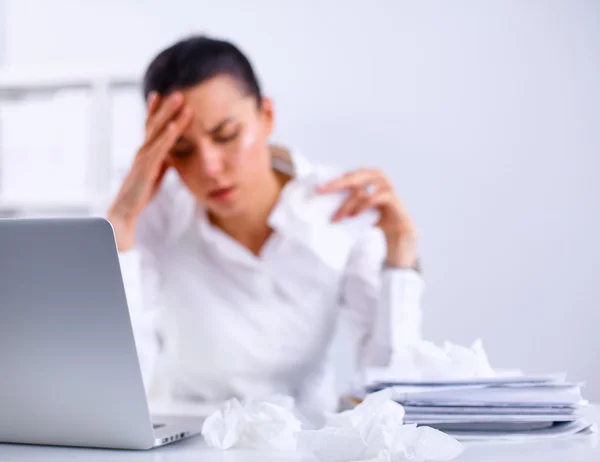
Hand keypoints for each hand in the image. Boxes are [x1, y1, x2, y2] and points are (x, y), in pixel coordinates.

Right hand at [107, 91, 192, 250]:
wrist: (126, 209)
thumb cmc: (141, 191)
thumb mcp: (156, 172)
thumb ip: (163, 160)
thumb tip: (173, 154)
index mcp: (146, 150)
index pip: (151, 126)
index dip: (157, 110)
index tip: (163, 93)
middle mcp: (143, 149)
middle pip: (155, 122)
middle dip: (166, 105)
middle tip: (178, 89)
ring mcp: (144, 156)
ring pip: (157, 131)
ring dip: (169, 114)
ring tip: (180, 99)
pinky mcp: (147, 167)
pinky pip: (159, 149)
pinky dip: (167, 136)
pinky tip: (174, 125)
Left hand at [317, 169, 417, 267]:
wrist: (398, 231)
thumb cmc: (377, 216)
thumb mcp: (359, 206)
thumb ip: (347, 200)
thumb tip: (323, 201)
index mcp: (369, 175)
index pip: (348, 174)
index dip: (333, 180)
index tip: (318, 188)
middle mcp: (378, 176)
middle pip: (353, 177)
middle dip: (336, 184)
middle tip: (322, 192)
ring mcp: (386, 185)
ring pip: (361, 191)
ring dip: (347, 205)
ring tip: (338, 217)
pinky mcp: (392, 197)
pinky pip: (374, 198)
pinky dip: (362, 206)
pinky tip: (354, 215)